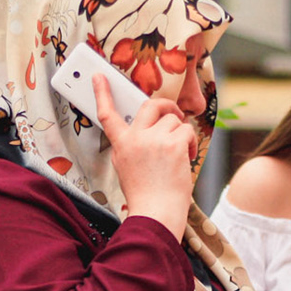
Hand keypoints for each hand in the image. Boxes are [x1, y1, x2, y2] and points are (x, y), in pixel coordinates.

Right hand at [93, 76, 194, 239]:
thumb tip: (144, 128)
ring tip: (179, 154)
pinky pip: (187, 130)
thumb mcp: (126, 167)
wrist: (156, 213)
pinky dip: (191, 142)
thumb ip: (130, 146)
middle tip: (173, 114)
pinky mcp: (174, 143)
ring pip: (174, 120)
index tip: (100, 77)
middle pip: (150, 105)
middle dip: (165, 106)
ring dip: (180, 133)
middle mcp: (136, 138)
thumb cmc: (145, 195)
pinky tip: (187, 157)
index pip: (107, 115)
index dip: (102, 93)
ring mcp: (155, 139)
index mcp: (121, 145)